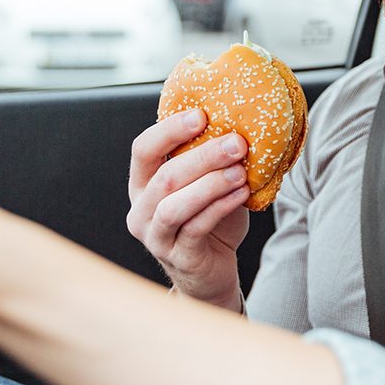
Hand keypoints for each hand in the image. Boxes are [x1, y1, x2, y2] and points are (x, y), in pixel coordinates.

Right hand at [126, 111, 250, 309]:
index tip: (202, 114)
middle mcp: (141, 209)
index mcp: (143, 183)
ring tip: (240, 171)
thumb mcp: (206, 183)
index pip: (144, 149)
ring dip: (210, 184)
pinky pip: (196, 228)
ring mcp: (156, 236)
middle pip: (164, 176)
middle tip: (237, 143)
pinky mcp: (178, 257)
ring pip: (174, 206)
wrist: (212, 269)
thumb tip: (240, 119)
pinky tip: (243, 194)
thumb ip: (209, 159)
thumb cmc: (210, 218)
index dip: (170, 130)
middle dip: (202, 156)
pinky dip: (220, 207)